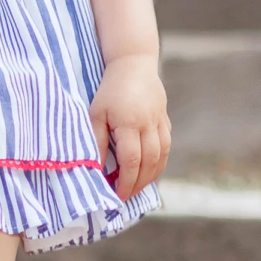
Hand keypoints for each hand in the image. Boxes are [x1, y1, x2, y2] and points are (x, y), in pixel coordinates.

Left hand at [89, 55, 169, 200]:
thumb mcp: (95, 112)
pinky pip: (166, 147)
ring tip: (137, 188)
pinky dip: (159, 162)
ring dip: (151, 176)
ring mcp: (160, 123)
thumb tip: (94, 167)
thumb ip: (96, 139)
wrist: (133, 64)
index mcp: (129, 124)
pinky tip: (150, 170)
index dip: (125, 181)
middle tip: (126, 197)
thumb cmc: (109, 89)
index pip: (131, 161)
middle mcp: (149, 125)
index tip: (116, 195)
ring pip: (161, 157)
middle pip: (149, 163)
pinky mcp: (165, 120)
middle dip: (138, 184)